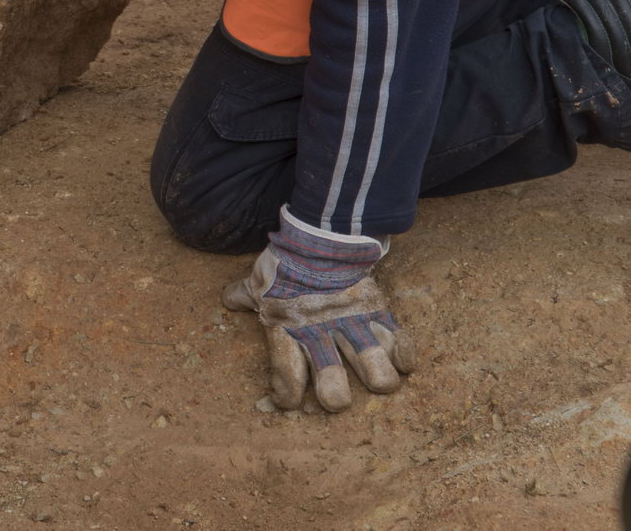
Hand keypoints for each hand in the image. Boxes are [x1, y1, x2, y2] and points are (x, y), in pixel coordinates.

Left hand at [222, 214, 416, 412]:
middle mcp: (322, 335)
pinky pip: (399, 340)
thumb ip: (244, 294)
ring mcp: (352, 324)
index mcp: (289, 331)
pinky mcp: (377, 311)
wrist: (321, 231)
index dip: (287, 396)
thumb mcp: (260, 280)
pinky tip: (401, 362)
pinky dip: (404, 354)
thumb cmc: (288, 262)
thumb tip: (227, 300)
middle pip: (334, 388)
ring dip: (379, 379)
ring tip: (378, 382)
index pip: (287, 377)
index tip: (287, 399)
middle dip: (335, 399)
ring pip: (374, 368)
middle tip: (335, 397)